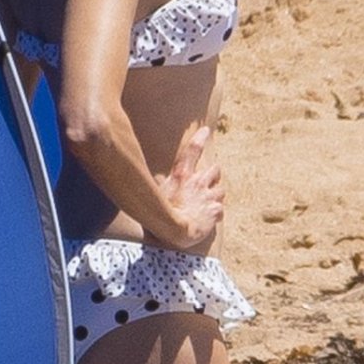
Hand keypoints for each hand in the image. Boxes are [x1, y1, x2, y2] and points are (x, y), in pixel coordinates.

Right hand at [156, 124, 225, 249]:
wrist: (174, 232)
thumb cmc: (159, 216)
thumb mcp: (154, 195)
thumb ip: (158, 186)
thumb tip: (143, 180)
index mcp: (181, 176)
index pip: (191, 151)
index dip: (199, 139)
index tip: (206, 130)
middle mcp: (198, 183)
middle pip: (215, 170)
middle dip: (213, 175)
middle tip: (207, 183)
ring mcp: (208, 196)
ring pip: (221, 190)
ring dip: (215, 195)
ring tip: (207, 204)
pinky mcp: (215, 210)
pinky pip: (220, 210)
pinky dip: (216, 214)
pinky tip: (209, 219)